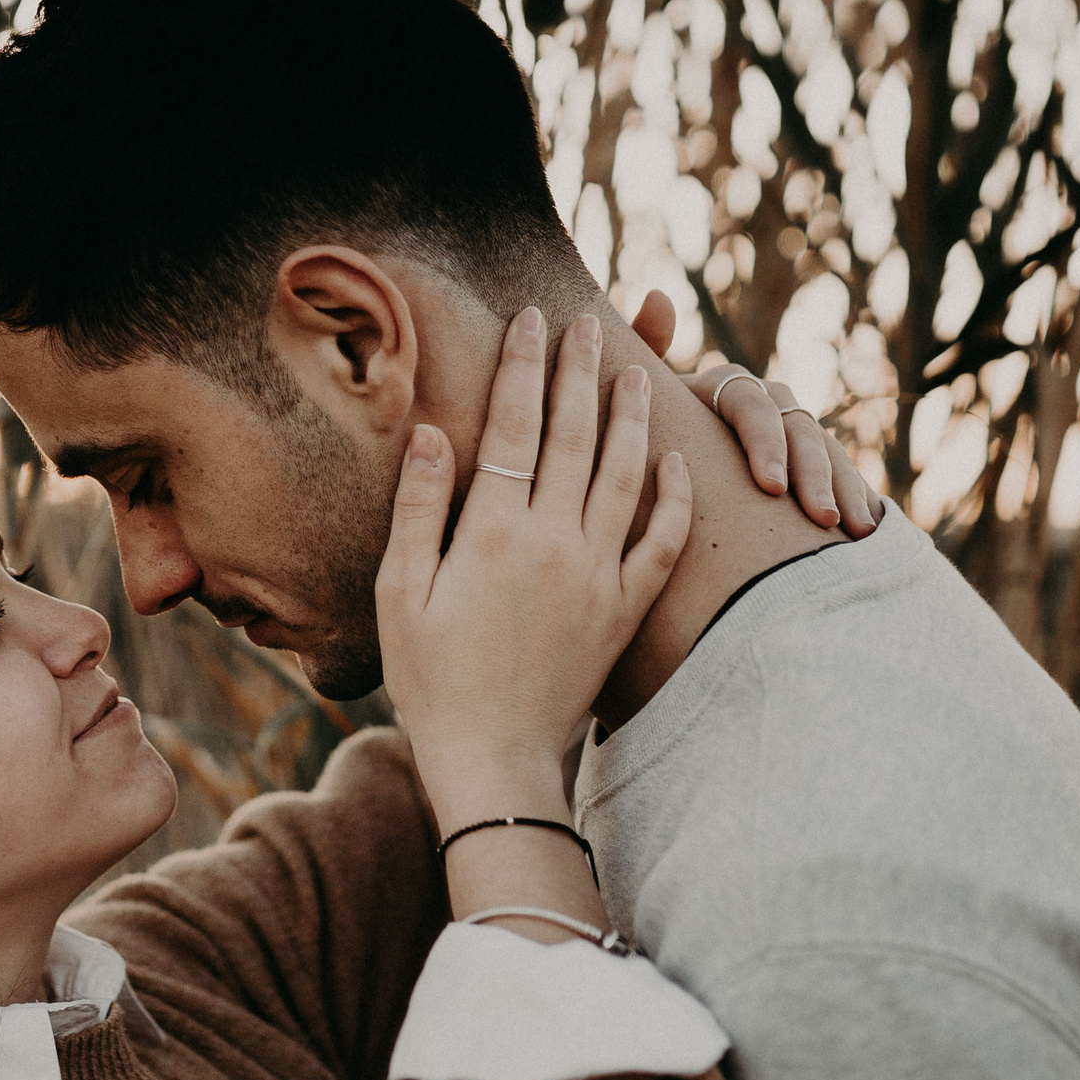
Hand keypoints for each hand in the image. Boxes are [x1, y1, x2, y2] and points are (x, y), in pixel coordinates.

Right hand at [377, 308, 690, 828]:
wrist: (493, 758)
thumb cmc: (431, 679)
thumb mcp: (401, 593)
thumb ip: (418, 508)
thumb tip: (435, 432)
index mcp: (493, 535)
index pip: (516, 429)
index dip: (524, 368)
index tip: (532, 320)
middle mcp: (555, 545)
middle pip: (575, 438)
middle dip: (581, 372)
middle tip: (586, 325)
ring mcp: (598, 577)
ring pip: (626, 477)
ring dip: (633, 418)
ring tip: (638, 370)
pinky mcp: (624, 611)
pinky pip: (661, 543)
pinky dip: (674, 498)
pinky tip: (678, 463)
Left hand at [631, 287, 879, 535]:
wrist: (653, 473)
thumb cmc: (638, 432)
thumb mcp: (635, 398)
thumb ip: (644, 350)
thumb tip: (659, 295)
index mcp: (722, 388)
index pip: (752, 407)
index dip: (766, 444)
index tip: (772, 487)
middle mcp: (763, 404)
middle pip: (799, 431)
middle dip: (815, 474)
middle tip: (822, 518)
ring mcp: (790, 433)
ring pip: (827, 453)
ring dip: (845, 488)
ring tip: (854, 530)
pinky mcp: (808, 465)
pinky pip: (841, 476)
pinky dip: (856, 497)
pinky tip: (868, 529)